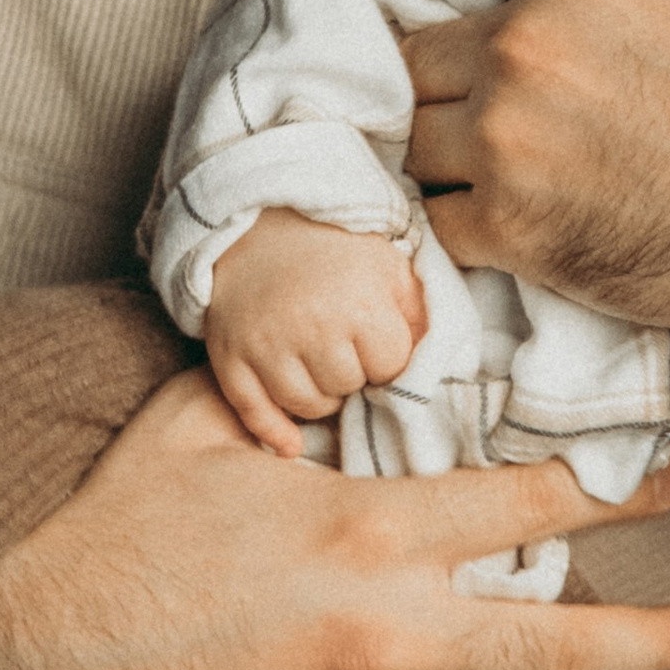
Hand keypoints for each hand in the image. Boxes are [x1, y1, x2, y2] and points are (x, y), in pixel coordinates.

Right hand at [0, 366, 669, 669]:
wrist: (17, 656)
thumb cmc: (105, 530)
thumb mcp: (200, 426)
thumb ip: (289, 389)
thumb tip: (344, 337)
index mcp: (363, 532)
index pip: (530, 507)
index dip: (614, 495)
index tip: (665, 487)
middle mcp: (378, 636)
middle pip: (560, 650)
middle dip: (653, 643)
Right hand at [206, 210, 426, 456]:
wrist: (259, 224)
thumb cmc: (334, 248)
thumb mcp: (388, 266)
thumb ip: (417, 314)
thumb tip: (437, 364)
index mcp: (358, 304)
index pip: (388, 369)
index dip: (385, 360)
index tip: (374, 343)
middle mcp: (311, 327)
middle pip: (346, 388)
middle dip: (351, 375)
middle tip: (342, 349)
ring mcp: (266, 344)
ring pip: (306, 406)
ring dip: (319, 396)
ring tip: (318, 366)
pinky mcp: (231, 354)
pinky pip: (253, 410)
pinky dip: (272, 431)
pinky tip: (290, 444)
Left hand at [376, 0, 669, 410]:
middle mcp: (526, 47)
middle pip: (414, 40)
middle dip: (434, 57)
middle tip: (463, 80)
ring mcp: (506, 142)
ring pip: (410, 126)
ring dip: (433, 136)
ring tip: (468, 151)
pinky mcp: (506, 228)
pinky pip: (431, 212)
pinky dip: (449, 213)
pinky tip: (483, 215)